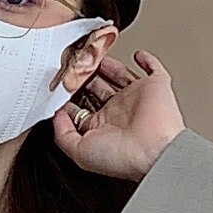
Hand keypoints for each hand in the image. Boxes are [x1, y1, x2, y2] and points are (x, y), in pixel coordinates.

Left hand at [52, 45, 184, 183]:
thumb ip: (63, 134)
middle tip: (75, 65)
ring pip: (119, 75)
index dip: (70, 97)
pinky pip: (153, 69)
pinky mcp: (156, 86)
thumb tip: (56, 116)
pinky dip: (146, 60)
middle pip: (98, 88)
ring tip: (96, 56)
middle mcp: (119, 112)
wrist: (155, 150)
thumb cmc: (123, 157)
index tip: (60, 85)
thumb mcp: (80, 151)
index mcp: (102, 127)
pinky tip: (138, 55)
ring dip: (108, 65)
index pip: (82, 108)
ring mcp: (137, 98)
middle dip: (86, 77)